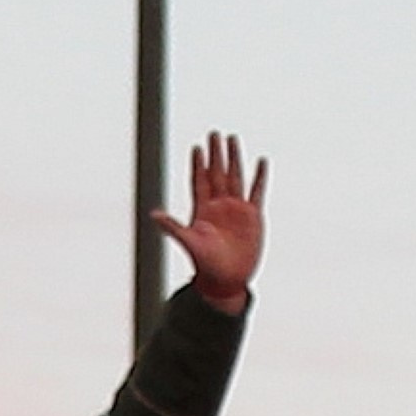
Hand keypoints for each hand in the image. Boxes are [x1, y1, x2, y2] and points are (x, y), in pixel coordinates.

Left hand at [152, 131, 266, 307]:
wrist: (226, 281)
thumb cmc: (205, 265)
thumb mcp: (188, 242)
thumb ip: (172, 226)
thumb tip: (154, 214)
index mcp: (202, 211)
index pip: (199, 181)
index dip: (198, 165)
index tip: (197, 147)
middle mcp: (219, 206)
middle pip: (217, 173)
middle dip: (216, 154)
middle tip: (214, 134)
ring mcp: (236, 209)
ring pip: (235, 177)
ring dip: (234, 159)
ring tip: (233, 139)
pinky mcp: (253, 216)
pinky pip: (257, 191)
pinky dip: (259, 177)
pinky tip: (261, 162)